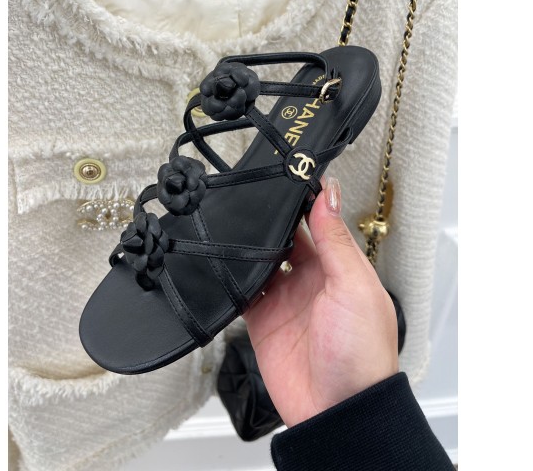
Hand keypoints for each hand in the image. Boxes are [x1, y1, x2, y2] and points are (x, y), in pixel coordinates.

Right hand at [243, 178, 398, 427]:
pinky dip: (233, 279)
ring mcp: (285, 300)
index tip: (288, 178)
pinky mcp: (263, 321)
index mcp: (340, 268)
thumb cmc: (363, 355)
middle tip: (254, 199)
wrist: (338, 411)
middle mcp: (312, 281)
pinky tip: (226, 265)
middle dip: (272, 222)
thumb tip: (327, 196)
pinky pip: (243, 292)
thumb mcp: (354, 287)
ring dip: (251, 248)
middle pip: (286, 239)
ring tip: (237, 228)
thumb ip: (336, 241)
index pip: (319, 224)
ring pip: (262, 261)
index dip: (304, 202)